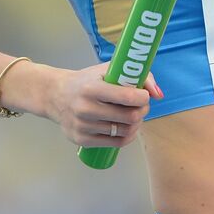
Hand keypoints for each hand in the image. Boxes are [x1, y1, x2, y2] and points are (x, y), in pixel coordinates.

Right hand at [46, 64, 162, 147]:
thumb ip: (135, 76)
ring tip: (133, 115)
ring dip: (136, 124)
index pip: (126, 96)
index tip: (144, 95)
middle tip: (141, 106)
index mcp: (91, 88)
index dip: (143, 97)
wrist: (54, 95)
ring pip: (125, 131)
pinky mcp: (82, 140)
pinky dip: (127, 136)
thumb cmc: (85, 81)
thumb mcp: (106, 70)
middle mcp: (85, 109)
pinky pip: (116, 143)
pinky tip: (126, 127)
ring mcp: (83, 126)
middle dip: (142, 111)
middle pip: (129, 117)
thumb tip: (158, 94)